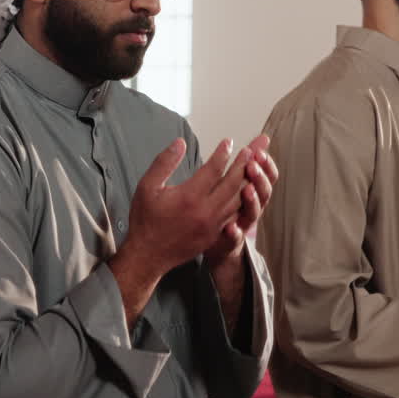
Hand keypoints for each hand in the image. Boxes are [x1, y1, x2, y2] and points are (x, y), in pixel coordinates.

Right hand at [116, 137, 242, 279]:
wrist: (147, 255)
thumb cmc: (145, 219)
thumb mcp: (147, 186)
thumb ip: (164, 162)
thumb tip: (180, 142)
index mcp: (189, 197)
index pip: (213, 169)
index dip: (223, 153)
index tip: (228, 141)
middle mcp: (205, 211)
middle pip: (232, 183)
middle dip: (242, 165)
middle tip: (250, 150)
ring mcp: (212, 225)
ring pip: (237, 200)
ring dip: (246, 182)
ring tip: (253, 168)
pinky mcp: (214, 234)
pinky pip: (234, 215)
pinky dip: (242, 202)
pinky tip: (245, 193)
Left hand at [204, 134, 278, 270]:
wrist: (220, 245)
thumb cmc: (230, 209)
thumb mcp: (240, 183)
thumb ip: (250, 162)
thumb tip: (263, 137)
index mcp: (255, 192)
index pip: (268, 176)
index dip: (267, 165)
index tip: (261, 151)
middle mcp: (253, 208)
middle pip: (264, 192)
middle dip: (259, 178)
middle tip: (252, 165)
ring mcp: (243, 225)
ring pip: (252, 213)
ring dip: (251, 202)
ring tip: (246, 189)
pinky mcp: (230, 241)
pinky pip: (234, 238)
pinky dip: (234, 233)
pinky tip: (230, 227)